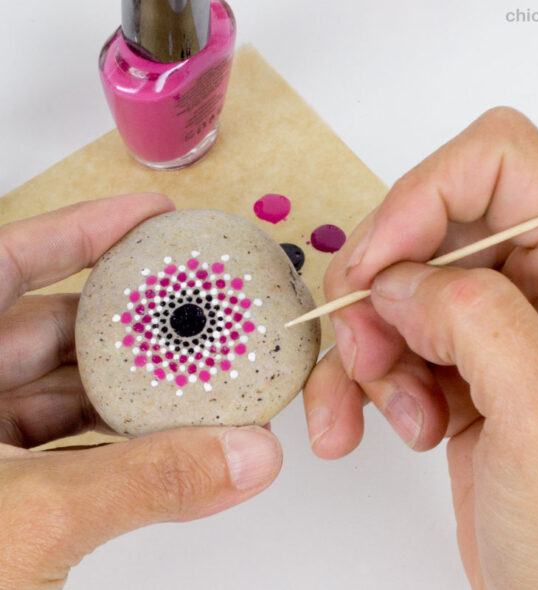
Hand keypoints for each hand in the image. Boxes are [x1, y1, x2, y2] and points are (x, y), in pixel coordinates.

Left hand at [0, 194, 281, 589]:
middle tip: (190, 307)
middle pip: (49, 328)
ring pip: (63, 392)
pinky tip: (164, 440)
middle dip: (126, 319)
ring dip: (130, 389)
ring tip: (194, 377)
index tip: (150, 215)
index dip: (82, 229)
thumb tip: (251, 456)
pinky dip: (115, 442)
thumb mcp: (27, 519)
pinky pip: (64, 444)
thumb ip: (146, 482)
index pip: (9, 261)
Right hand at [304, 107, 537, 588]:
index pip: (497, 162)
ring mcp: (494, 327)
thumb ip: (475, 322)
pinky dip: (360, 380)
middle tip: (364, 352)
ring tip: (386, 414)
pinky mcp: (455, 366)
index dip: (421, 198)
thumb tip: (397, 280)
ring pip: (395, 291)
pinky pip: (386, 342)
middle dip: (380, 290)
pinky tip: (367, 425)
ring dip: (367, 349)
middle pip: (428, 230)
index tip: (374, 266)